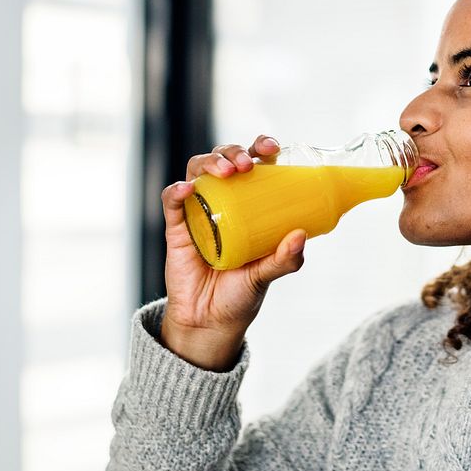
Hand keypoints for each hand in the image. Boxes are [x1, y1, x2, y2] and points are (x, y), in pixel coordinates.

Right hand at [158, 134, 306, 370]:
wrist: (209, 323)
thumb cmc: (241, 294)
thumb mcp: (267, 275)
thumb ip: (284, 259)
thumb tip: (300, 235)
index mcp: (250, 204)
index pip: (255, 164)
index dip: (261, 148)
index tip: (272, 148)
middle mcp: (224, 201)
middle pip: (223, 159)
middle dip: (233, 152)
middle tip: (247, 164)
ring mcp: (198, 211)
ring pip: (197, 170)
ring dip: (210, 162)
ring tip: (226, 172)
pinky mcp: (176, 228)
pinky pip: (171, 202)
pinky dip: (176, 191)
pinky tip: (186, 190)